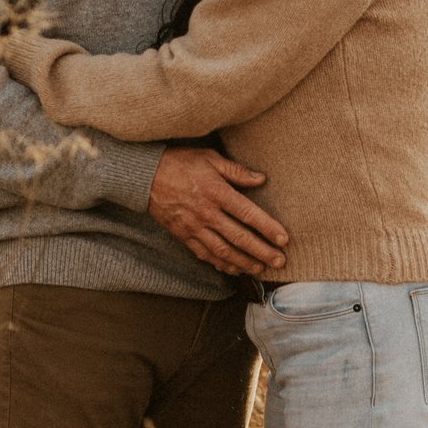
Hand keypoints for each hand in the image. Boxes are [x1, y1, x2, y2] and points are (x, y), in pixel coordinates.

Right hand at [149, 146, 288, 275]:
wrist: (144, 176)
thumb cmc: (179, 162)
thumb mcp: (209, 158)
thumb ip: (236, 171)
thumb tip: (262, 179)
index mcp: (216, 192)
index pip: (247, 213)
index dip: (267, 227)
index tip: (284, 239)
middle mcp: (206, 213)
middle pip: (239, 237)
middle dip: (262, 251)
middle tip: (280, 261)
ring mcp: (194, 227)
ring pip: (223, 251)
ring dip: (244, 262)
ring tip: (261, 269)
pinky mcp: (183, 235)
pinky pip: (204, 254)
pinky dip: (221, 264)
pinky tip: (234, 269)